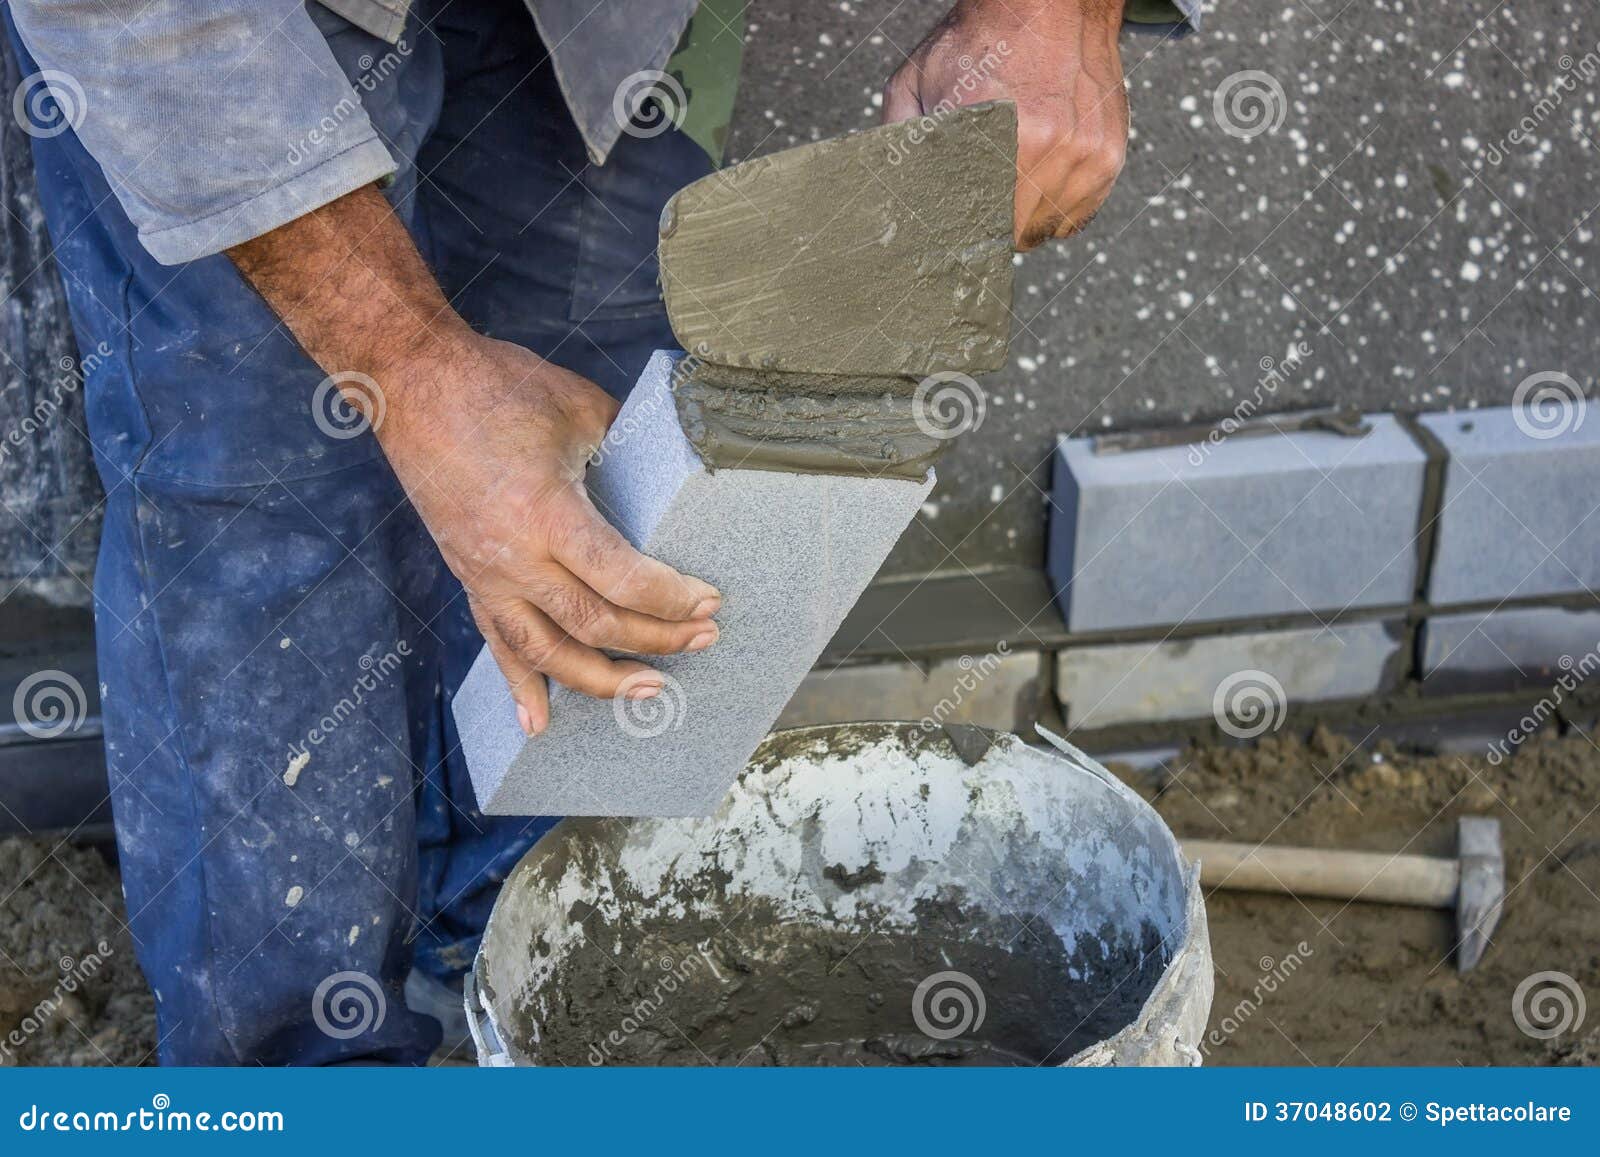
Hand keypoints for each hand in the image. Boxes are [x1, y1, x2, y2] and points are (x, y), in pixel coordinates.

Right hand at [374, 330, 720, 734]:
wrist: (412, 384)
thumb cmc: (497, 387)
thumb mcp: (578, 409)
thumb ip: (625, 449)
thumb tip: (668, 472)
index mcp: (546, 514)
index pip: (620, 578)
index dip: (670, 598)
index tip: (709, 602)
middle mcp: (514, 557)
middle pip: (594, 622)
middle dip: (656, 639)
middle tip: (704, 639)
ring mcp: (486, 573)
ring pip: (546, 650)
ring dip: (601, 680)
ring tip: (650, 690)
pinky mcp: (469, 576)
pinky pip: (497, 642)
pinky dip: (519, 685)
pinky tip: (538, 724)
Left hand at [884, 0, 1129, 249]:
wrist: (1052, 4)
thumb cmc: (978, 42)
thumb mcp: (917, 80)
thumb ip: (899, 138)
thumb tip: (887, 193)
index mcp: (988, 128)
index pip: (969, 218)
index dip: (957, 231)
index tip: (949, 229)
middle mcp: (1041, 144)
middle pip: (1009, 235)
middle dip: (990, 228)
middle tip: (980, 206)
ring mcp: (1079, 152)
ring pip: (1042, 232)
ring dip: (1023, 221)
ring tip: (1011, 184)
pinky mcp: (1106, 156)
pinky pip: (1075, 219)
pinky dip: (1055, 212)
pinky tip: (1040, 183)